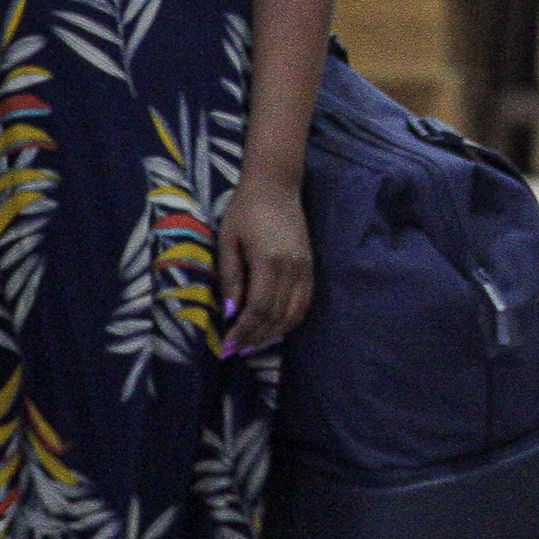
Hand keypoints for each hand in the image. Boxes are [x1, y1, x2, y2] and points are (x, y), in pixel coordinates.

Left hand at [217, 177, 313, 354]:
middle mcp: (292, 269)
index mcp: (269, 262)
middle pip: (276, 316)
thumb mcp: (228, 241)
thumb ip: (230, 277)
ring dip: (273, 334)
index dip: (243, 332)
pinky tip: (274, 327)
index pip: (258, 309)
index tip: (227, 346)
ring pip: (293, 314)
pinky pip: (304, 303)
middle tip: (236, 351)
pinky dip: (289, 321)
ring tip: (252, 343)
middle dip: (255, 338)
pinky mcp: (310, 267)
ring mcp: (305, 269)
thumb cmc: (244, 210)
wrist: (275, 186)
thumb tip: (230, 312)